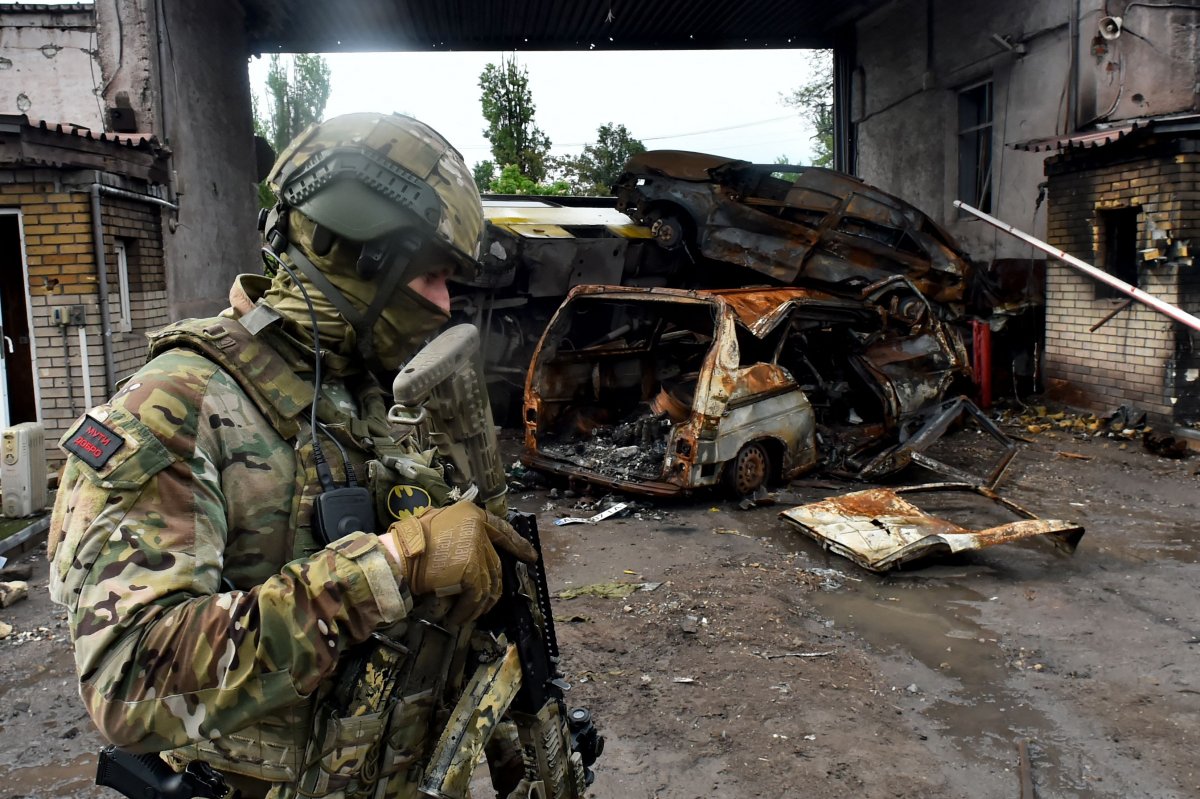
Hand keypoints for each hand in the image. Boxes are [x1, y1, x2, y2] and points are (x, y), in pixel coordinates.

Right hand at [381, 500, 535, 623]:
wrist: (398, 556)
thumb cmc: (410, 542)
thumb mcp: (438, 524)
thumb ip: (459, 534)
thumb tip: (470, 553)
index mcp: (471, 514)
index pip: (501, 530)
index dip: (517, 544)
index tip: (531, 556)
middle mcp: (478, 529)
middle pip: (494, 564)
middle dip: (492, 588)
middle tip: (488, 604)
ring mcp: (476, 550)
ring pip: (489, 584)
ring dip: (479, 604)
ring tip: (467, 616)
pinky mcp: (472, 571)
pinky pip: (476, 597)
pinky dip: (468, 610)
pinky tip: (458, 617)